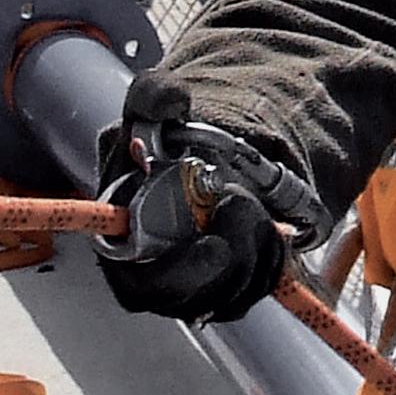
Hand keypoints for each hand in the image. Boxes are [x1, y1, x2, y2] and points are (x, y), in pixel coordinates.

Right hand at [93, 120, 288, 323]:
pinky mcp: (226, 290)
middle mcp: (155, 275)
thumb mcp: (155, 105)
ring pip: (230, 297)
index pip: (138, 284)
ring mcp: (191, 287)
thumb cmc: (166, 138)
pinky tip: (271, 229)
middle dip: (230, 259)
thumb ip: (154, 96)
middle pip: (192, 298)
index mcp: (123, 242)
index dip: (177, 273)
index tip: (216, 247)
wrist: (202, 157)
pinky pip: (256, 291)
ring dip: (255, 252)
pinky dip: (272, 261)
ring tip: (256, 208)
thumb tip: (171, 100)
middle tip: (247, 206)